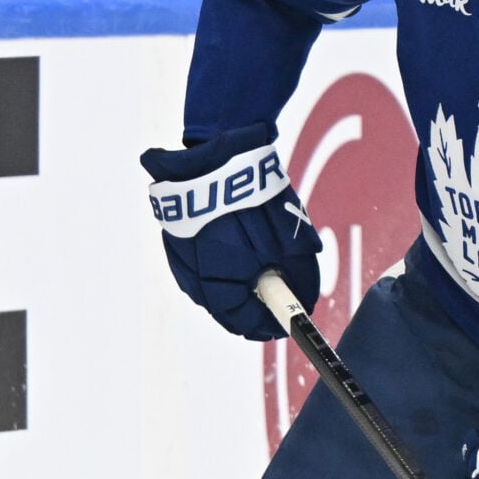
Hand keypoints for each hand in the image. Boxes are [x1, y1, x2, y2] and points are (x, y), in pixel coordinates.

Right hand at [141, 124, 321, 340]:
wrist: (216, 154)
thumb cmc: (256, 200)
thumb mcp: (291, 243)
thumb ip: (299, 279)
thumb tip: (304, 304)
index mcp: (219, 283)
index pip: (244, 322)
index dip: (270, 323)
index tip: (286, 320)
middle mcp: (193, 276)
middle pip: (225, 306)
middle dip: (252, 302)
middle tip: (277, 292)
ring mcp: (179, 256)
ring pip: (210, 284)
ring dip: (235, 280)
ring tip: (259, 263)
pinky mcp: (174, 236)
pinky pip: (197, 261)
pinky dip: (219, 261)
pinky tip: (236, 245)